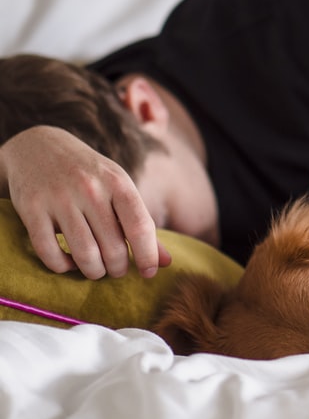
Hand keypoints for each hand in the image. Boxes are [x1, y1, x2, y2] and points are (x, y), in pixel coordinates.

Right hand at [0, 126, 170, 278]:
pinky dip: (61, 266)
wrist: (39, 145)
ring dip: (93, 271)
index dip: (148, 256)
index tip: (148, 273)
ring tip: (96, 269)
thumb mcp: (120, 189)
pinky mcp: (31, 209)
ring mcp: (59, 198)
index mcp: (118, 183)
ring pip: (84, 254)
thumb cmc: (90, 175)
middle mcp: (90, 189)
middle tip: (117, 269)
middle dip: (118, 268)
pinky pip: (49, 252)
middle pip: (113, 248)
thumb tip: (166, 263)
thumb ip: (141, 224)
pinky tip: (68, 262)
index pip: (140, 227)